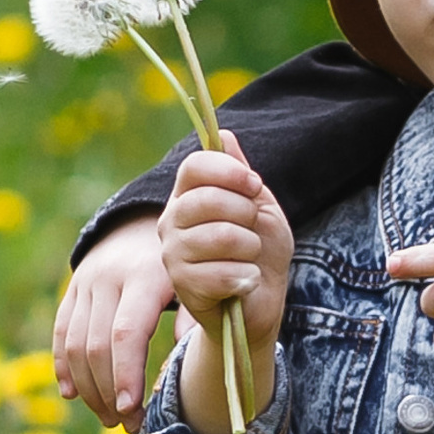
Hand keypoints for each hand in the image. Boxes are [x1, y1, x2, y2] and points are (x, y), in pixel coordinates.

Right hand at [55, 213, 172, 431]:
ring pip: (74, 345)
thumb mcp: (196, 279)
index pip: (126, 333)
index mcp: (145, 276)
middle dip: (109, 392)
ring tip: (109, 418)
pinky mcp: (71, 288)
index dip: (125, 375)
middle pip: (97, 347)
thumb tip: (182, 362)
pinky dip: (64, 367)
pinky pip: (60, 333)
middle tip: (127, 425)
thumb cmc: (183, 260)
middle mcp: (108, 278)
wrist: (144, 219)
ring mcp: (84, 283)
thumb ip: (192, 318)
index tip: (130, 410)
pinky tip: (73, 395)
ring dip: (88, 389)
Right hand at [157, 134, 293, 433]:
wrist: (261, 300)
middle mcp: (172, 221)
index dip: (229, 171)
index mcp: (188, 195)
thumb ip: (240, 173)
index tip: (254, 184)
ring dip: (250, 248)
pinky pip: (222, 272)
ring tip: (249, 257)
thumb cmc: (260, 251)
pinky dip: (247, 276)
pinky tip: (246, 281)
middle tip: (252, 230)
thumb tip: (224, 133)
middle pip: (208, 199)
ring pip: (221, 236)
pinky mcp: (183, 286)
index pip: (195, 166)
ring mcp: (173, 254)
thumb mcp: (259, 206)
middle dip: (246, 214)